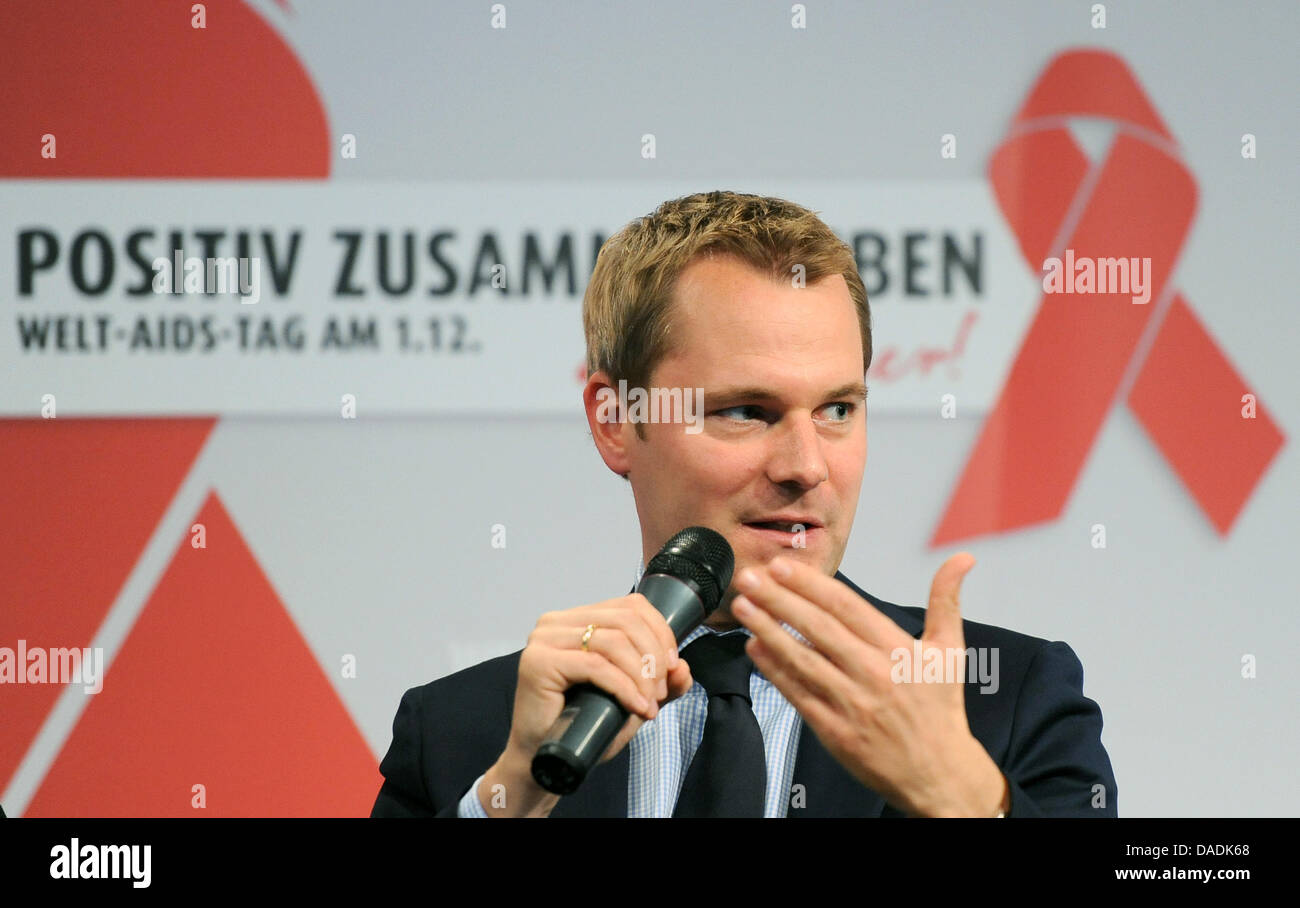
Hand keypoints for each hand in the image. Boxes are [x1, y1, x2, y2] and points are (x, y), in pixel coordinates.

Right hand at [482, 593, 694, 815]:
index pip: (631, 606)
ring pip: (613, 641)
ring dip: (641, 674)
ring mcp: (545, 639)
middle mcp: (557, 621)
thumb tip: (683, 668)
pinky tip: (637, 707)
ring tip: (649, 703)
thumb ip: (658, 682)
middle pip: (626, 620)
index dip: (660, 633)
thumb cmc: (581, 726)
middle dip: (653, 656)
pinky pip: (596, 666)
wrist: (542, 759)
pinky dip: (624, 687)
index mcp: (577, 618)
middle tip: (660, 692)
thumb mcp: (631, 699)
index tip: (672, 668)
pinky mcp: (539, 662)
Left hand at [731, 553, 1008, 816]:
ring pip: (803, 661)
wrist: (939, 775)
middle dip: (779, 600)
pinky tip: (754, 648)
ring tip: (743, 607)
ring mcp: (852, 704)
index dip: (812, 585)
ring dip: (768, 631)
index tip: (783, 567)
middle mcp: (874, 674)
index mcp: (898, 650)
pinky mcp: (835, 731)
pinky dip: (774, 671)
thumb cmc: (939, 710)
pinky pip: (798, 695)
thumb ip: (947, 601)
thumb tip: (962, 560)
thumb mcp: (950, 651)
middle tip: (750, 578)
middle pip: (819, 630)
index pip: (848, 608)